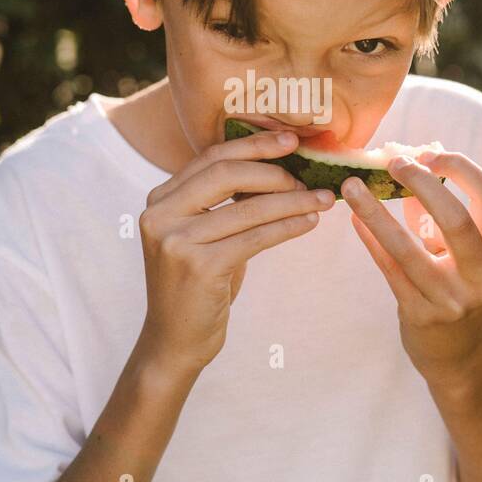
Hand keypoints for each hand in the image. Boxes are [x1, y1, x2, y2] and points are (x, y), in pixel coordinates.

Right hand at [138, 130, 335, 373]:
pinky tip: (309, 224)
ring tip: (322, 199)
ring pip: (248, 207)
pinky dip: (288, 227)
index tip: (291, 140)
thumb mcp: (201, 235)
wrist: (173, 340)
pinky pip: (255, 237)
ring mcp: (176, 241)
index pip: (211, 157)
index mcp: (159, 199)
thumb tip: (277, 167)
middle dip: (275, 171)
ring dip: (292, 201)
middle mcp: (160, 215)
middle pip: (226, 173)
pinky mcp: (198, 267)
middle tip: (309, 177)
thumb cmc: (197, 284)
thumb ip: (222, 201)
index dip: (254, 145)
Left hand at [343, 150, 481, 390]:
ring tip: (351, 185)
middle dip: (422, 182)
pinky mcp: (421, 315)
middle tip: (392, 161)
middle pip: (456, 217)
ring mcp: (451, 299)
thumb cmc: (457, 289)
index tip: (429, 151)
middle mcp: (481, 275)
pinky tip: (354, 218)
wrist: (458, 356)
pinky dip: (370, 239)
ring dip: (376, 211)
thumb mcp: (460, 253)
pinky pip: (388, 270)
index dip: (461, 167)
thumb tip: (413, 159)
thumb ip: (436, 212)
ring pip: (408, 247)